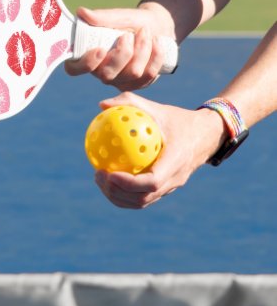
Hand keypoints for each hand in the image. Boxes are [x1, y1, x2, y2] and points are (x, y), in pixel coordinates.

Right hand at [65, 5, 174, 90]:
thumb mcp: (118, 16)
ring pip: (132, 73)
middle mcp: (101, 72)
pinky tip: (156, 41)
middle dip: (123, 53)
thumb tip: (82, 12)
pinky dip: (155, 55)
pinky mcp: (138, 84)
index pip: (74, 69)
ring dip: (142, 49)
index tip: (100, 49)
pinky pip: (148, 75)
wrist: (156, 26)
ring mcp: (120, 81)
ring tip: (145, 32)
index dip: (85, 64)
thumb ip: (101, 17)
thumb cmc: (130, 22)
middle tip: (128, 34)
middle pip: (107, 75)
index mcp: (88, 56)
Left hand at [93, 92, 227, 208]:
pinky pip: (143, 197)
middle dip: (117, 192)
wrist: (206, 135)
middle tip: (98, 175)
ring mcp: (171, 187)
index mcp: (176, 161)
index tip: (109, 173)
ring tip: (99, 179)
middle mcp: (175, 179)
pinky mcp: (166, 189)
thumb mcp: (157, 108)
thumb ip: (130, 103)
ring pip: (142, 202)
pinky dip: (124, 193)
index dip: (129, 183)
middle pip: (143, 198)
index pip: (152, 182)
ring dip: (118, 196)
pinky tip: (108, 178)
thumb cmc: (178, 119)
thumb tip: (101, 105)